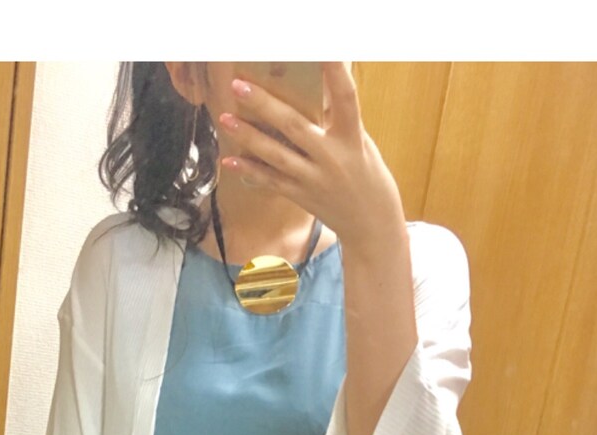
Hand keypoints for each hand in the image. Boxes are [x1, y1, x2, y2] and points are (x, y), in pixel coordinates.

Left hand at [217, 62, 405, 258]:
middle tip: (239, 86)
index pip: (345, 98)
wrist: (370, 223)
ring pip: (275, 155)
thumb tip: (318, 88)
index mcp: (352, 138)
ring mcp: (313, 179)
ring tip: (226, 119)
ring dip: (248, 137)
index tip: (325, 50)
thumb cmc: (367, 176)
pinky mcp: (301, 196)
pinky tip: (230, 160)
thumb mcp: (361, 144)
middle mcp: (332, 158)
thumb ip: (338, 120)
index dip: (336, 72)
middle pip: (293, 126)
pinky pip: (271, 181)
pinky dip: (250, 170)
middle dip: (264, 105)